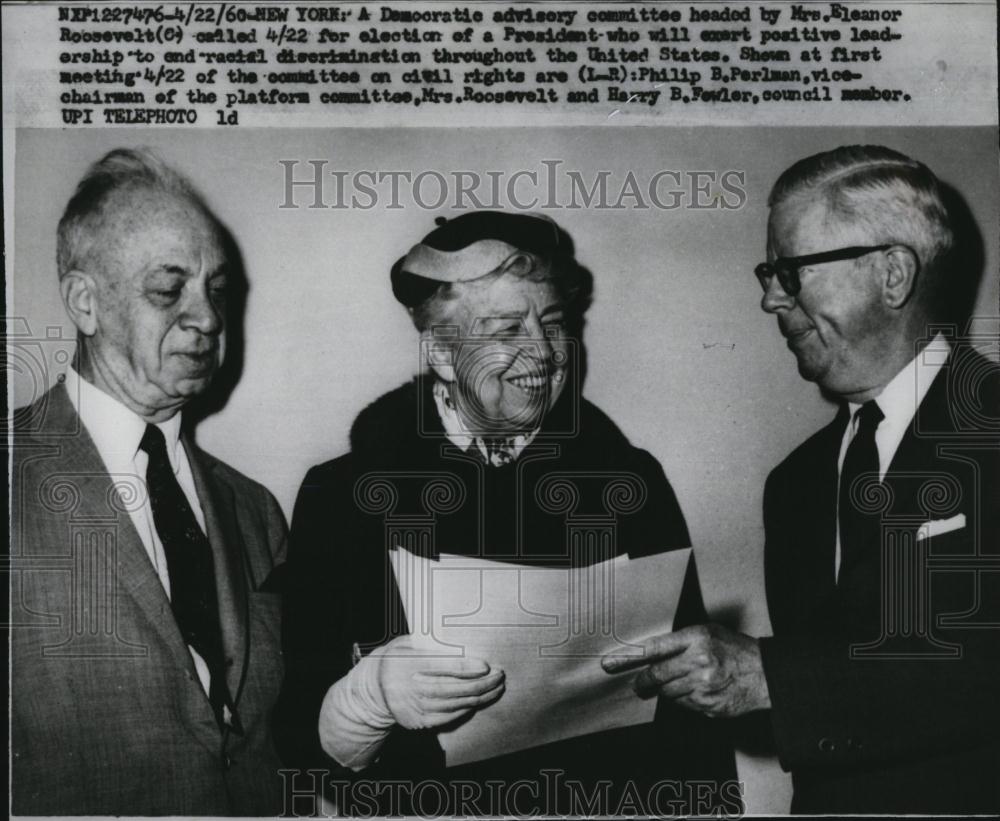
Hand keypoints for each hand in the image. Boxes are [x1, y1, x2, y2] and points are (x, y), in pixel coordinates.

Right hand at [377, 637, 504, 729]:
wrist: (375, 688)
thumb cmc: (399, 658)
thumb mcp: (408, 643)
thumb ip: (432, 644)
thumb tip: (464, 645)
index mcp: (405, 663)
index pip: (438, 665)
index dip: (464, 667)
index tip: (486, 666)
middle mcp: (408, 688)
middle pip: (451, 688)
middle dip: (480, 683)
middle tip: (499, 676)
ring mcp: (413, 708)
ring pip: (454, 704)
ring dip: (479, 697)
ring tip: (496, 687)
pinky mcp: (417, 722)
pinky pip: (448, 717)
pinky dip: (466, 708)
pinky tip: (478, 700)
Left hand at [601, 624, 769, 717]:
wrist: (764, 674)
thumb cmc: (734, 650)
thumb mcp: (708, 632)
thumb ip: (680, 641)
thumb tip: (648, 654)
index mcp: (697, 639)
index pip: (654, 648)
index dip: (628, 657)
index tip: (610, 663)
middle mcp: (698, 662)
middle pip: (656, 675)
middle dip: (643, 681)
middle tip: (638, 684)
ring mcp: (703, 687)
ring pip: (668, 692)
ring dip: (667, 689)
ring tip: (682, 682)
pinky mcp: (708, 706)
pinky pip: (683, 705)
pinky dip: (684, 700)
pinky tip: (698, 691)